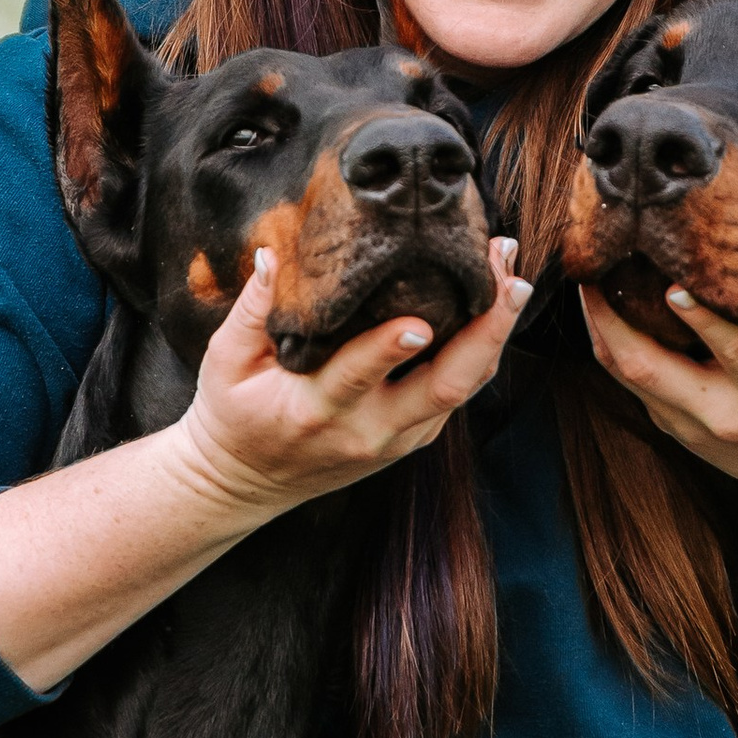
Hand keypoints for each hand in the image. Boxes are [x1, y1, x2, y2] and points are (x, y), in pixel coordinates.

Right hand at [175, 237, 533, 521]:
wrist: (245, 482)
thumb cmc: (233, 412)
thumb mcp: (224, 361)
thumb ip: (252, 309)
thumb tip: (272, 255)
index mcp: (314, 408)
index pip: (360, 374)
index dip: (391, 348)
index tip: (422, 319)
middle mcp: (366, 429)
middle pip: (444, 386)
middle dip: (486, 333)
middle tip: (510, 280)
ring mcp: (396, 439)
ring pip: (462, 390)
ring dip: (495, 336)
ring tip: (512, 279)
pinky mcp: (411, 439)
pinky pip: (457, 395)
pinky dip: (482, 352)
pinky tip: (495, 308)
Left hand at [580, 252, 737, 518]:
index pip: (730, 346)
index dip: (698, 312)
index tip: (671, 278)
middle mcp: (724, 414)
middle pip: (647, 367)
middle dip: (610, 316)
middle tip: (594, 269)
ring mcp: (695, 429)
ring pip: (628, 379)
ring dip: (602, 330)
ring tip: (590, 282)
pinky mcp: (681, 434)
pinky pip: (636, 389)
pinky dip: (618, 349)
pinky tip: (612, 313)